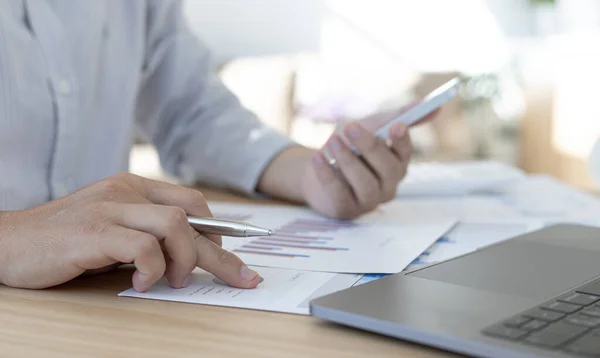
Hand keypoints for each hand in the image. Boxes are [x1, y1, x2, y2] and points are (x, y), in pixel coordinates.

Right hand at [0, 173, 260, 291]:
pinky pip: (142, 246)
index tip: (235, 257)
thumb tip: (190, 254)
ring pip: (175, 225)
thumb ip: (146, 233)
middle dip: (222, 253)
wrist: (7, 242)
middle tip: (242, 279)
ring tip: (175, 282)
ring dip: (186, 259)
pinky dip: (153, 269)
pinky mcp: (93, 232)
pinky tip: (143, 283)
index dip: (219, 230)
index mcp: (134, 187)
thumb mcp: (113, 229)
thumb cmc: (64, 240)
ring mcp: (109, 208)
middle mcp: (126, 191)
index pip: (191, 202)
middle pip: (193, 217)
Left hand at [301, 120, 411, 218]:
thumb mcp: (372, 127)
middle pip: (388, 170)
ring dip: (348, 160)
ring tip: (332, 141)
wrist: (317, 169)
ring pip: (365, 184)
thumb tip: (431, 106)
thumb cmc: (350, 147)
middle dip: (370, 147)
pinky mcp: (345, 209)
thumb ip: (397, 116)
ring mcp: (368, 200)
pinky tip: (318, 157)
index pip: (405, 154)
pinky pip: (339, 193)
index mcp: (396, 164)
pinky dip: (327, 174)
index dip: (402, 141)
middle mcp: (387, 185)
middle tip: (350, 127)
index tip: (396, 125)